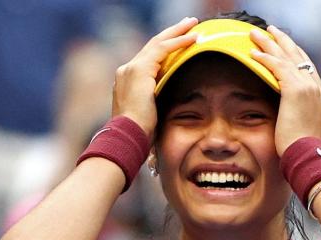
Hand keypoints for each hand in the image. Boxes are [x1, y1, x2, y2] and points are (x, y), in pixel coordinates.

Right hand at [112, 17, 197, 136]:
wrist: (128, 136)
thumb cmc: (140, 134)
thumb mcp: (152, 114)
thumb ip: (159, 103)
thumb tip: (173, 104)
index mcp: (128, 81)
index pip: (150, 59)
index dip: (167, 48)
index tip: (181, 42)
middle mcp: (127, 70)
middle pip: (152, 46)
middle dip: (172, 33)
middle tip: (189, 23)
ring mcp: (131, 68)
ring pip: (158, 43)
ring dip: (177, 31)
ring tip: (193, 23)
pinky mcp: (140, 70)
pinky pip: (162, 49)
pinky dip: (178, 42)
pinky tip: (193, 37)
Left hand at [248, 26, 320, 154]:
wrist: (306, 155)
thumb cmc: (301, 149)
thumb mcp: (303, 128)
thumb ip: (298, 115)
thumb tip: (288, 115)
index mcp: (320, 96)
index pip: (307, 67)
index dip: (295, 53)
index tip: (284, 45)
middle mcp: (316, 88)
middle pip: (298, 56)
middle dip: (283, 41)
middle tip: (270, 30)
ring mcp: (308, 87)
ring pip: (286, 57)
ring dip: (269, 44)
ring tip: (255, 35)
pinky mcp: (295, 90)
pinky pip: (277, 67)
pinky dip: (265, 58)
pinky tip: (253, 54)